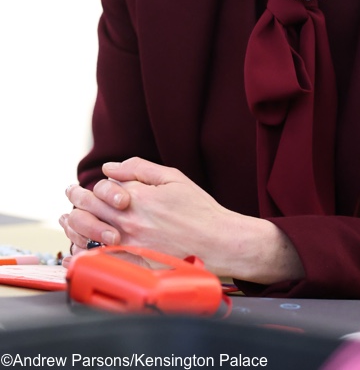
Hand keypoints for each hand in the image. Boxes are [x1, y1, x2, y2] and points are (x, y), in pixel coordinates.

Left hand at [61, 157, 303, 283]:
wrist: (218, 242)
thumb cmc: (200, 210)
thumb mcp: (173, 177)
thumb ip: (139, 168)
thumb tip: (110, 167)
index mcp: (138, 197)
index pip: (101, 188)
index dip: (94, 185)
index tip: (88, 185)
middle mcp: (130, 221)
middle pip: (90, 209)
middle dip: (77, 200)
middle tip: (70, 195)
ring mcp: (130, 245)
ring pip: (89, 233)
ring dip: (75, 224)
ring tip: (69, 219)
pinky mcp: (133, 264)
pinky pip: (99, 257)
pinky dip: (86, 249)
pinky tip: (81, 244)